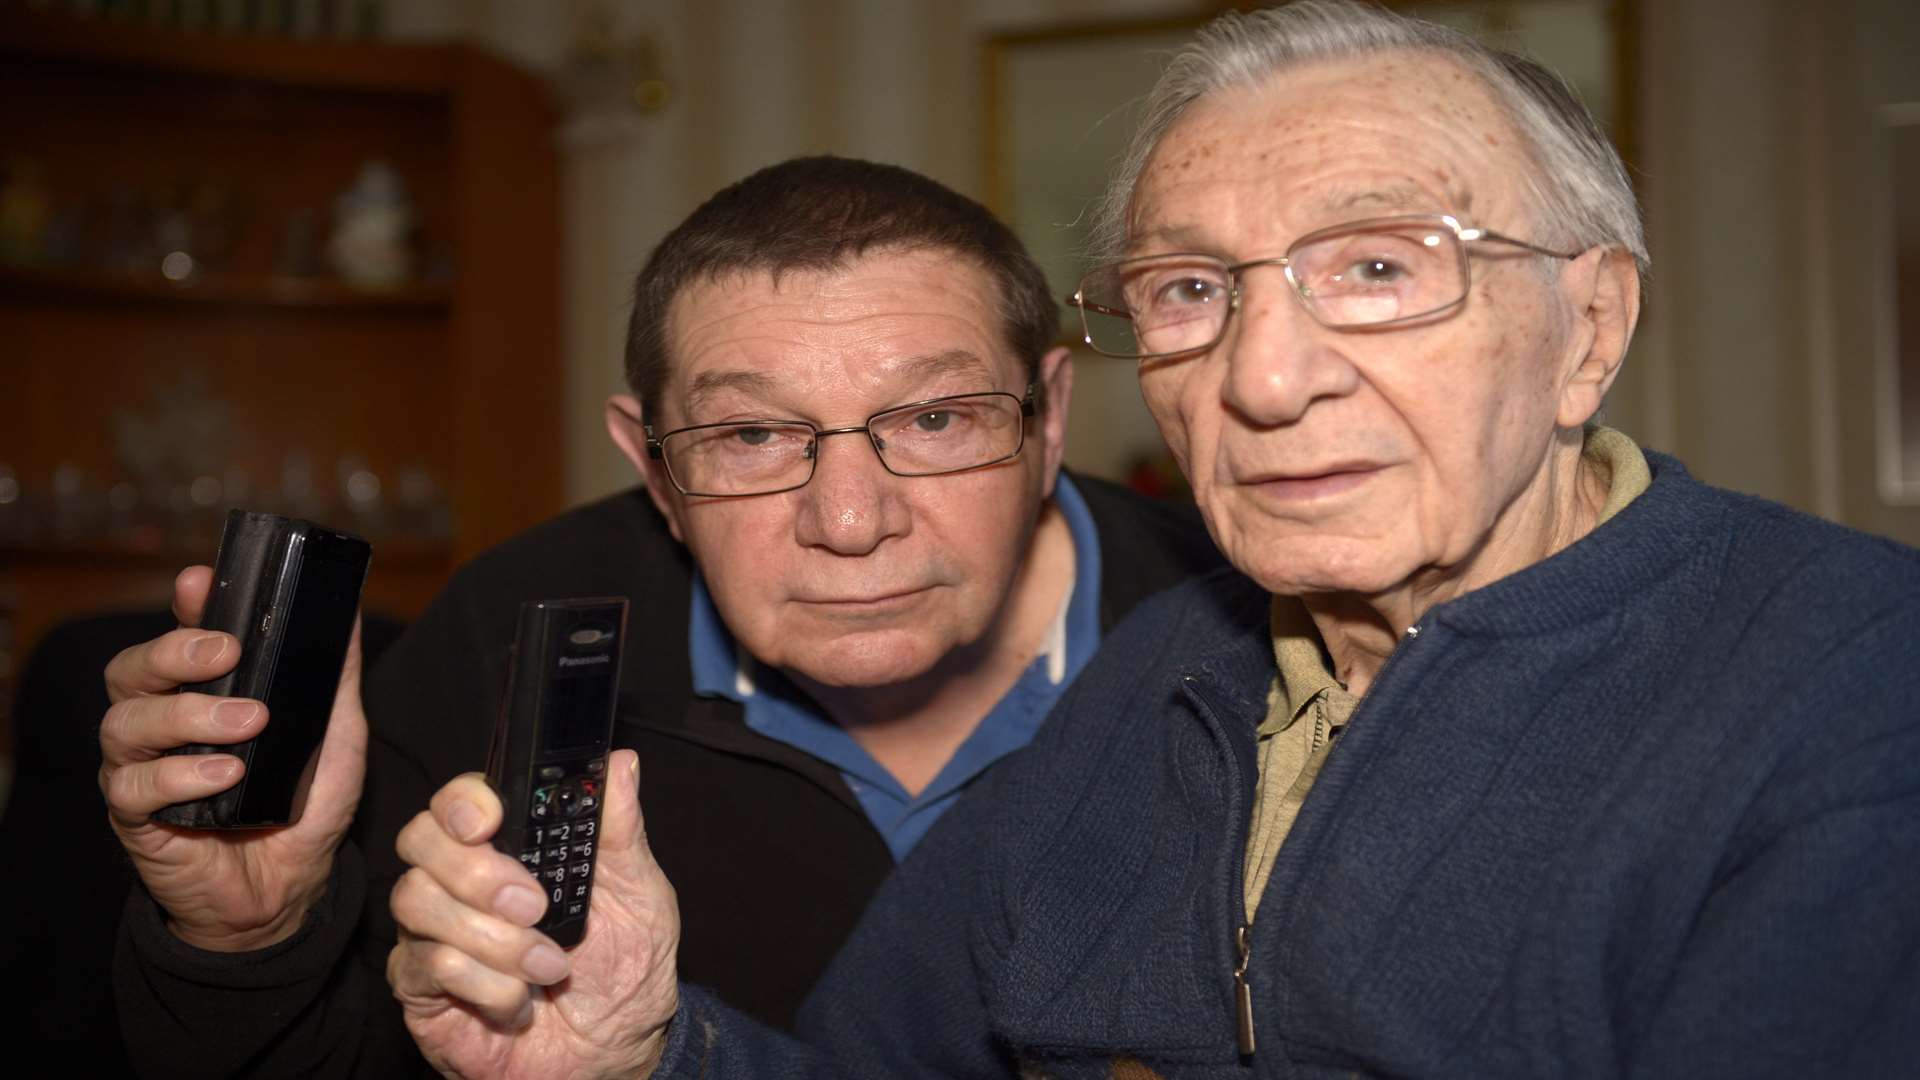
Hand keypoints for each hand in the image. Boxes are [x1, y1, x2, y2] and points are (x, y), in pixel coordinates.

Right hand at [99, 566, 367, 950]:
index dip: (184, 607)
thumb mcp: (336, 733)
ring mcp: (142, 769)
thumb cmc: (305, 806)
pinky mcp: (136, 819)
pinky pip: (132, 787)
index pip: (178, 637)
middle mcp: (161, 723)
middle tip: (227, 653)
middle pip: (132, 670)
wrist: (289, 889)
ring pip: (125, 723)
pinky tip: (223, 775)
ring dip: (187, 716)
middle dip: (174, 651)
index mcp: (203, 693)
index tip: (199, 582)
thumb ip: (336, 675)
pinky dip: (178, 777)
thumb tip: (348, 610)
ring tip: (246, 725)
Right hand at [388, 750, 679, 1079]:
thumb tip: (621, 764)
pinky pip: (425, 965)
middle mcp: (461, 882)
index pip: (460, 800)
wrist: (615, 1051)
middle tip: (535, 905)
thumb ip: (621, 831)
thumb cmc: (625, 969)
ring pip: (418, 902)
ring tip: (549, 966)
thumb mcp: (639, 894)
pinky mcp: (421, 988)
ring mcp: (435, 933)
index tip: (490, 820)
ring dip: (493, 938)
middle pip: (420, 840)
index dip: (463, 800)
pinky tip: (518, 1003)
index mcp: (511, 847)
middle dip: (476, 871)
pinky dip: (484, 984)